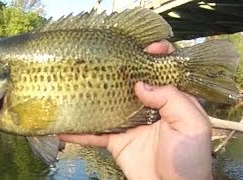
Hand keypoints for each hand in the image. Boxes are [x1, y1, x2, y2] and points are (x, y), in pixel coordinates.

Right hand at [59, 40, 211, 179]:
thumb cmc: (187, 157)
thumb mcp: (190, 124)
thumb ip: (171, 99)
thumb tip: (139, 84)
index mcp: (170, 100)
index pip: (164, 71)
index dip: (156, 56)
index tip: (145, 46)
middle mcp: (148, 107)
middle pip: (131, 82)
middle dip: (119, 68)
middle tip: (103, 56)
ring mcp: (128, 122)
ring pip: (108, 103)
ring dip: (93, 95)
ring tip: (76, 81)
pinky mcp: (115, 140)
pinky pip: (94, 133)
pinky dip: (79, 131)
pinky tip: (62, 125)